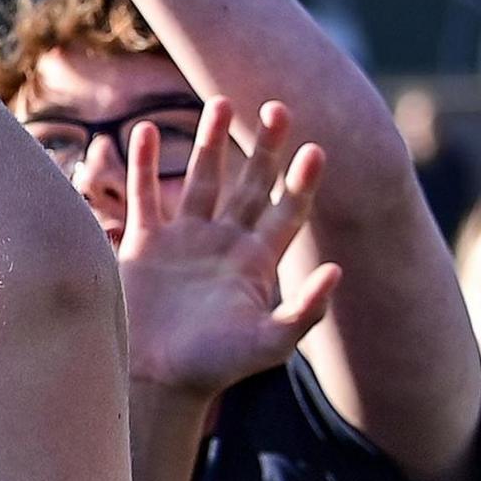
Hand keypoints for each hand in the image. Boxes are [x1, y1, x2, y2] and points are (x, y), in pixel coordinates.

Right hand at [117, 98, 341, 396]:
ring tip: (220, 101)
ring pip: (201, 179)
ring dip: (209, 141)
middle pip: (250, 184)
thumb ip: (305, 309)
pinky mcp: (145, 244)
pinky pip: (144, 195)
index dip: (302, 181)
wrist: (157, 379)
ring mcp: (184, 239)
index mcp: (257, 262)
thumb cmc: (216, 366)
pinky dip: (142, 164)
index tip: (316, 149)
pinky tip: (142, 129)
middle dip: (265, 148)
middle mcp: (224, 242)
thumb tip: (338, 270)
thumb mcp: (270, 342)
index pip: (288, 212)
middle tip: (279, 107)